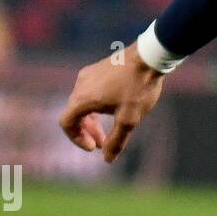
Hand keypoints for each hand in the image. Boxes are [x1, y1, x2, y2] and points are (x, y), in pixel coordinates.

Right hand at [58, 47, 165, 162]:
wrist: (150, 56)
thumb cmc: (138, 87)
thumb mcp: (129, 119)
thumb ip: (116, 141)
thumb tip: (107, 159)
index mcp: (82, 98)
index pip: (66, 124)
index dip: (76, 139)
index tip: (94, 147)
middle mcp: (80, 84)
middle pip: (75, 113)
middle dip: (88, 131)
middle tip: (103, 142)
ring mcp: (89, 73)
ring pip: (83, 101)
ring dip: (93, 118)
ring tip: (111, 127)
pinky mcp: (99, 67)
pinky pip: (91, 90)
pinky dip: (97, 104)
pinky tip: (115, 107)